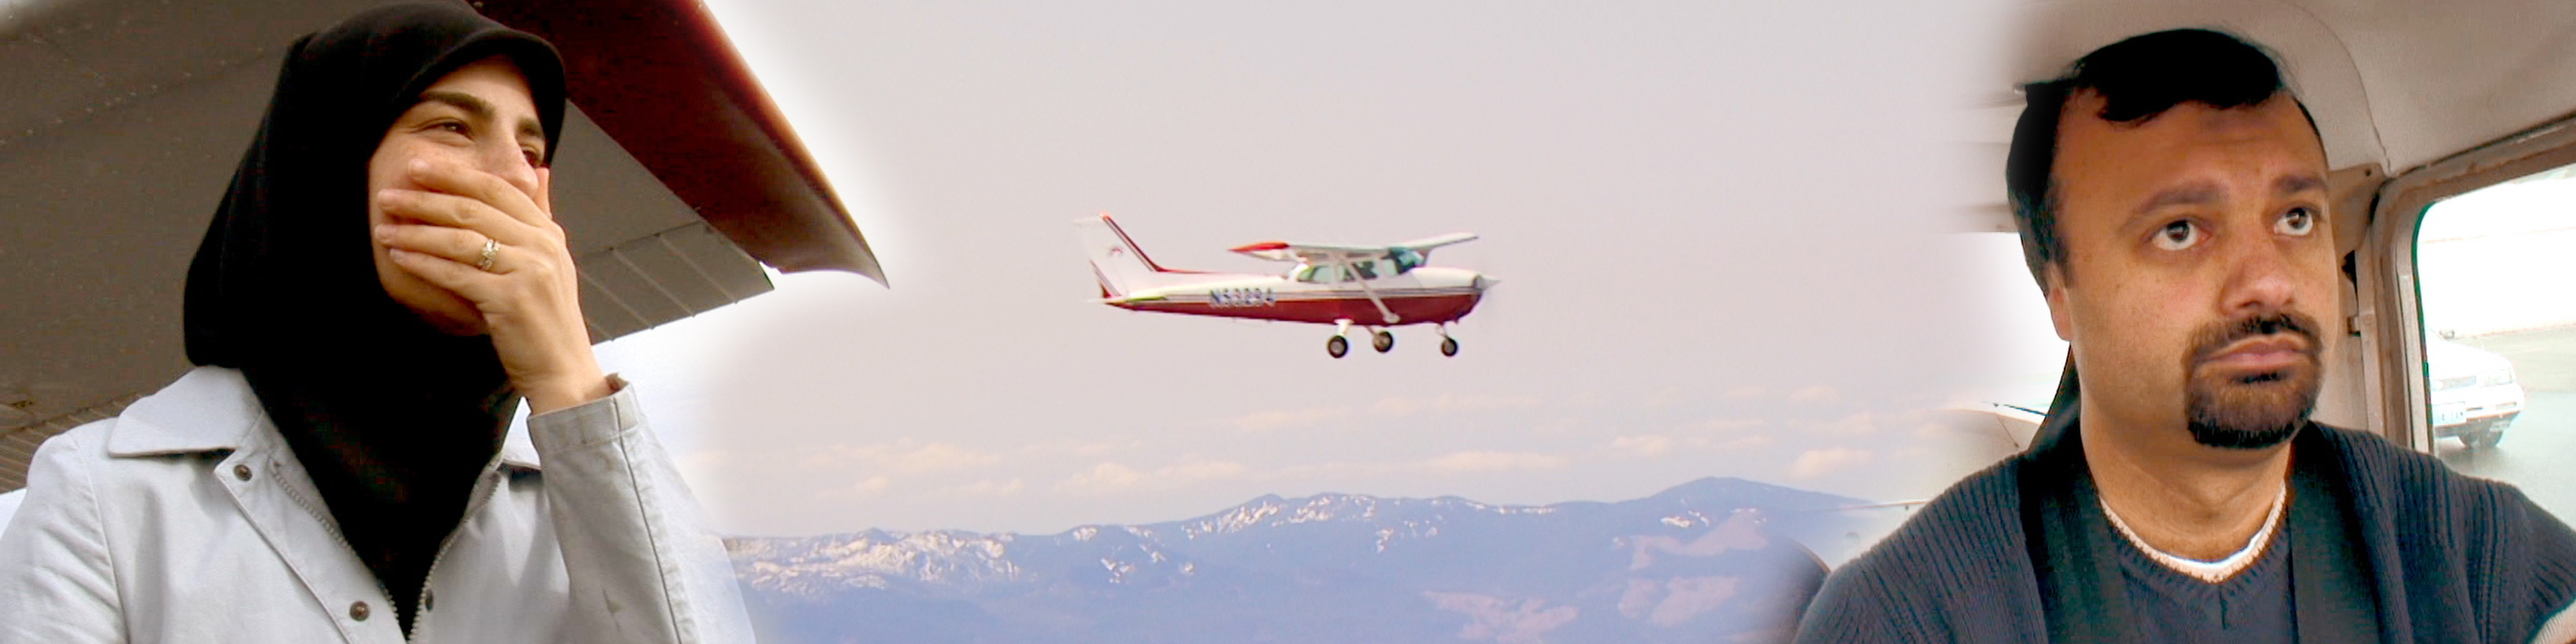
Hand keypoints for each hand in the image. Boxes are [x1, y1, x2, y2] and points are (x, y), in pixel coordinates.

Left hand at [374, 158, 608, 412]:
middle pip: (473, 210)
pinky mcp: (510, 300)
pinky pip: (455, 274)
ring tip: (384, 228)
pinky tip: (400, 256)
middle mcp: (541, 246)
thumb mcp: (553, 259)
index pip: (498, 189)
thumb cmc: (548, 318)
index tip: (418, 167)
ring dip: (416, 231)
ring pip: (460, 240)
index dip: (455, 175)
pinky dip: (423, 263)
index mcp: (549, 233)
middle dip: (425, 199)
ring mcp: (528, 272)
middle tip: (389, 194)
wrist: (564, 370)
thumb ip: (542, 215)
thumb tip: (540, 171)